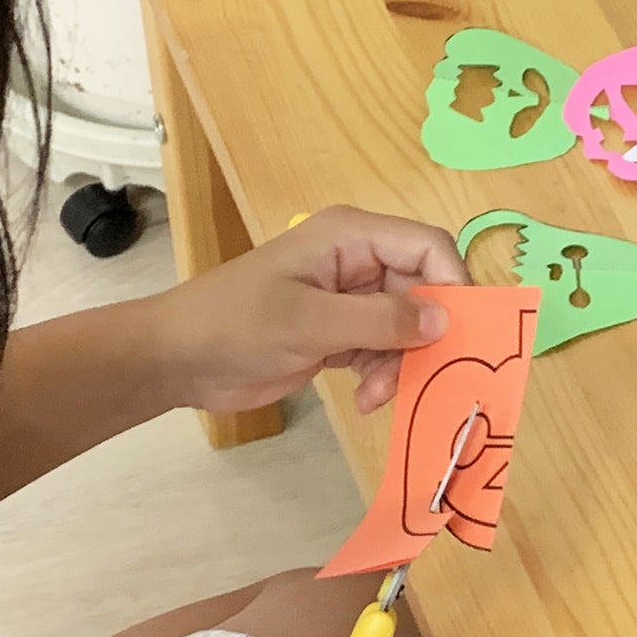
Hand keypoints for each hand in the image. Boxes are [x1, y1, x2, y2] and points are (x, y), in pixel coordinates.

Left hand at [152, 205, 465, 414]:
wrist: (179, 360)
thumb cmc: (235, 324)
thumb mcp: (309, 321)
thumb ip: (380, 321)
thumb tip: (444, 319)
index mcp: (350, 237)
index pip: (428, 246)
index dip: (452, 285)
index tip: (457, 333)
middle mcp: (358, 262)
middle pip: (424, 292)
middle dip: (422, 338)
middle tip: (413, 377)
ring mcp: (349, 300)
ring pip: (407, 329)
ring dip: (399, 366)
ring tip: (374, 395)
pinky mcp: (340, 335)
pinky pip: (384, 352)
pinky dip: (381, 377)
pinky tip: (362, 400)